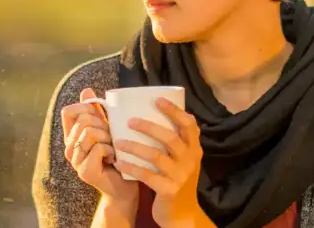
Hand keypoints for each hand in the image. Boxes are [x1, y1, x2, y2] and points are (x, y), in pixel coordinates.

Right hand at [62, 88, 139, 201]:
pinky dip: (111, 149)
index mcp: (73, 136)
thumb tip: (86, 90)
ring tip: (113, 147)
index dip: (85, 107)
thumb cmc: (118, 156)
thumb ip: (96, 112)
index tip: (100, 115)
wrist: (125, 188)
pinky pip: (98, 148)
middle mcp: (70, 148)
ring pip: (90, 133)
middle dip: (103, 124)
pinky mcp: (85, 172)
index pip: (68, 111)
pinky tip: (114, 158)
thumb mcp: (107, 130)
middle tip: (112, 137)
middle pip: (82, 120)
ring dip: (108, 137)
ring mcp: (75, 161)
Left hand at [113, 98, 211, 227]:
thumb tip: (155, 114)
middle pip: (170, 138)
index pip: (189, 125)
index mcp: (195, 149)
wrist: (182, 214)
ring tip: (119, 141)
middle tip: (130, 120)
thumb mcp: (184, 160)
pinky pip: (146, 175)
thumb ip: (177, 142)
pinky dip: (131, 167)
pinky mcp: (168, 190)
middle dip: (149, 127)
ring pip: (156, 156)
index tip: (157, 100)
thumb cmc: (177, 181)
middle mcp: (190, 161)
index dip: (174, 111)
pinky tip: (119, 162)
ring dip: (135, 146)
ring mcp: (180, 176)